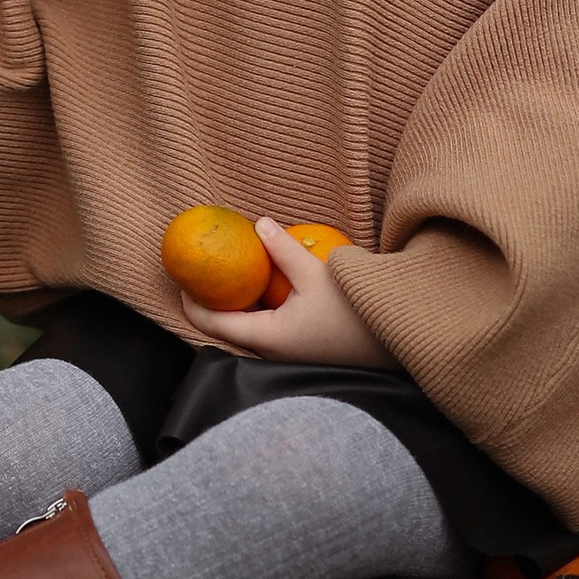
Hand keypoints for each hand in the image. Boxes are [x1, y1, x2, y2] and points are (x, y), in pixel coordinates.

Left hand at [178, 218, 392, 367]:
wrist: (396, 339)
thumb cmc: (355, 311)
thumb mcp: (317, 273)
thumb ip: (284, 250)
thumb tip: (258, 224)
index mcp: (268, 339)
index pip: (213, 324)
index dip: (191, 302)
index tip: (181, 277)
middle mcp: (273, 353)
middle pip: (227, 329)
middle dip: (210, 301)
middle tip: (201, 270)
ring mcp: (288, 354)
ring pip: (247, 330)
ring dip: (234, 305)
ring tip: (226, 274)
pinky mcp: (302, 349)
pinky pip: (267, 329)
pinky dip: (255, 308)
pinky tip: (260, 285)